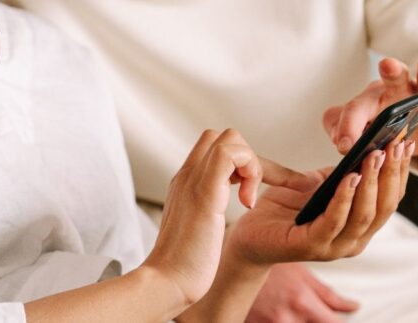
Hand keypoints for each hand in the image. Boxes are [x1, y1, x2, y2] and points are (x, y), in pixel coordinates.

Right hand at [142, 129, 266, 307]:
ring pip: (229, 139)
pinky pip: (231, 154)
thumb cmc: (183, 264)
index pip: (211, 146)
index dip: (238, 161)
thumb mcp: (195, 226)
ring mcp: (194, 181)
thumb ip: (202, 210)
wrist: (166, 281)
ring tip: (247, 198)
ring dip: (251, 164)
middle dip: (246, 158)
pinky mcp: (206, 193)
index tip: (246, 191)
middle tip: (248, 192)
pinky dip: (250, 170)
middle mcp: (188, 175)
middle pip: (221, 136)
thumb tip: (216, 211)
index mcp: (185, 182)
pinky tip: (247, 202)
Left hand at [229, 141, 413, 264]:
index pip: (389, 199)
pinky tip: (349, 177)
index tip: (406, 142)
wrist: (249, 234)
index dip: (400, 171)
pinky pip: (334, 221)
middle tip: (396, 144)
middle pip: (383, 207)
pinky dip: (345, 198)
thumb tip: (360, 148)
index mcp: (360, 226)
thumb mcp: (316, 185)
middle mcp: (354, 240)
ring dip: (371, 183)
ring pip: (364, 215)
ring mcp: (335, 246)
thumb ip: (338, 174)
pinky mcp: (312, 246)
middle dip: (392, 173)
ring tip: (375, 155)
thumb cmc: (283, 208)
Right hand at [246, 263, 357, 322]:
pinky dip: (281, 322)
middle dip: (317, 321)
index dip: (338, 322)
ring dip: (299, 321)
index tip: (337, 318)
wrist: (234, 261)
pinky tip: (279, 313)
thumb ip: (329, 295)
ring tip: (290, 308)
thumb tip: (355, 307)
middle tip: (309, 309)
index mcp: (302, 302)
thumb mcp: (300, 274)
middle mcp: (287, 317)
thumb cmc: (271, 265)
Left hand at [324, 56, 417, 159]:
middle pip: (393, 80)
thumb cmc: (396, 131)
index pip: (358, 108)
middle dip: (391, 72)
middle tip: (386, 64)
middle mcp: (401, 91)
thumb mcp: (371, 135)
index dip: (350, 125)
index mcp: (375, 100)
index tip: (345, 146)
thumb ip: (348, 132)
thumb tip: (339, 141)